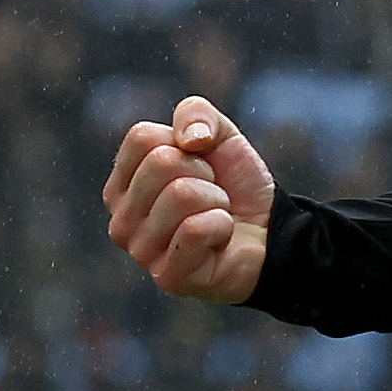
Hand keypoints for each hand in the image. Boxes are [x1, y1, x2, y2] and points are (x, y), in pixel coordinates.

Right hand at [102, 95, 273, 304]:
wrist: (271, 232)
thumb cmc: (235, 187)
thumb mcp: (220, 136)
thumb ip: (196, 114)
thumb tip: (188, 139)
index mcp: (121, 184)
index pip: (142, 138)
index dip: (186, 145)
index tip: (201, 166)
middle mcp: (120, 219)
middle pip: (161, 163)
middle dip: (205, 174)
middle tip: (214, 196)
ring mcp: (140, 251)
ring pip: (182, 194)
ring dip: (217, 202)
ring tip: (216, 218)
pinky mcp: (167, 276)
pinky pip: (197, 229)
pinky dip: (222, 226)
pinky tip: (220, 240)